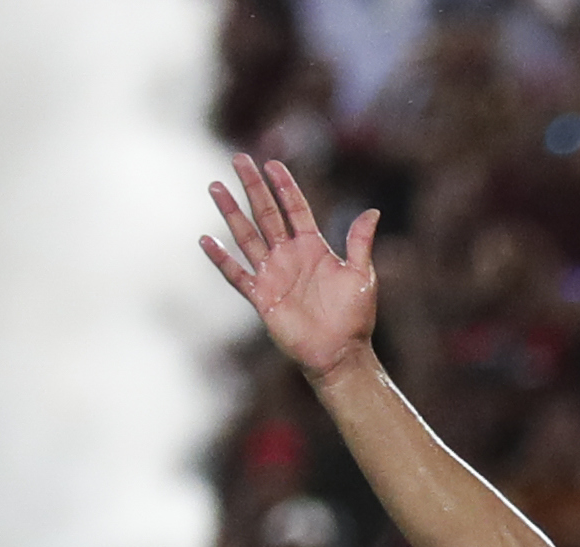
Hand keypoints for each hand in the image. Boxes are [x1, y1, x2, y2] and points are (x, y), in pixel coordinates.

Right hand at [202, 153, 377, 381]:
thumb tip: (373, 211)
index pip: (294, 208)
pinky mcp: (261, 296)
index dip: (284, 186)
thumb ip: (360, 242)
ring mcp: (272, 274)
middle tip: (239, 159)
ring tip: (215, 187)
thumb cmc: (354, 317)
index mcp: (313, 247)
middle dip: (252, 186)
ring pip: (247, 235)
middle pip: (265, 213)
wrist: (340, 353)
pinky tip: (206, 239)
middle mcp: (289, 256)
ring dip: (231, 212)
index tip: (272, 163)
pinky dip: (221, 258)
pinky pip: (236, 274)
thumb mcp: (361, 275)